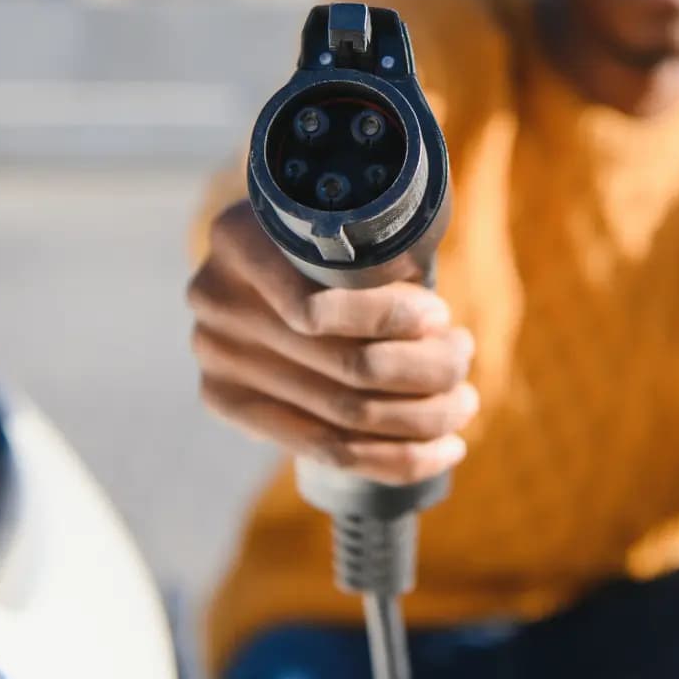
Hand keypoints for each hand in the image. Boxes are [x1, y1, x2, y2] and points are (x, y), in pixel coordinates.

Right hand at [189, 201, 476, 484]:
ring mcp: (215, 358)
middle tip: (463, 355)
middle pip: (340, 364)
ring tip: (463, 401)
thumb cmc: (321, 233)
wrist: (261, 262)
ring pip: (341, 413)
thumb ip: (374, 250)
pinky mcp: (228, 403)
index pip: (317, 310)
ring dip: (421, 415)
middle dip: (423, 368)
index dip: (388, 318)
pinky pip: (323, 449)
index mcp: (237, 241)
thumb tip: (431, 322)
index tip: (439, 314)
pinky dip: (395, 457)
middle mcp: (215, 299)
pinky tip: (444, 450)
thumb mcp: (339, 221)